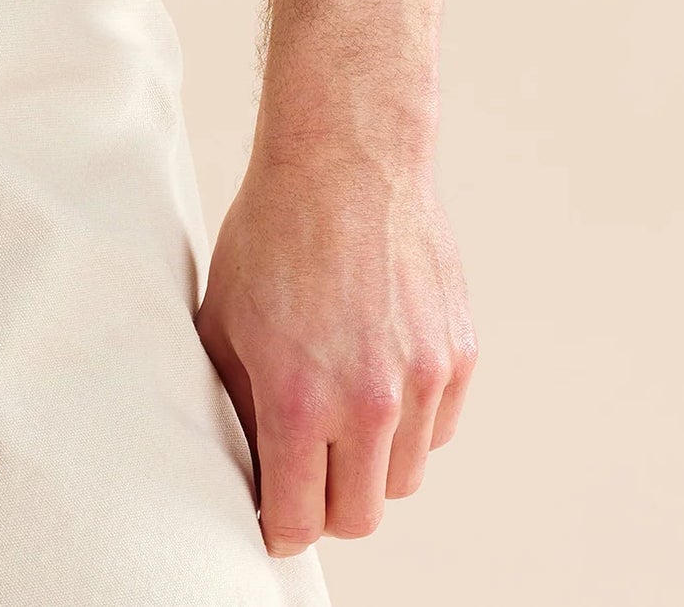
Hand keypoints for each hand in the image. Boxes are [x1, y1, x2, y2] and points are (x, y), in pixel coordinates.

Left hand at [196, 150, 476, 557]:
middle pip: (358, 517)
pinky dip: (414, 421)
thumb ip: (236, 405)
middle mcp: (368, 401)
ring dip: (372, 461)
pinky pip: (440, 428)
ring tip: (342, 407)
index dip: (278, 525)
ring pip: (403, 477)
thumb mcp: (226, 321)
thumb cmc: (275, 230)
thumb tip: (245, 466)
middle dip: (326, 503)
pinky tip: (381, 372)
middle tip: (307, 467)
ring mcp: (421, 378)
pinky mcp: (458, 354)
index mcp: (300, 400)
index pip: (297, 522)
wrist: (345, 158)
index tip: (273, 514)